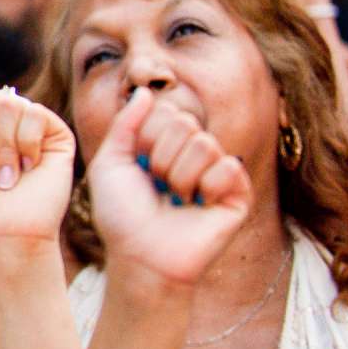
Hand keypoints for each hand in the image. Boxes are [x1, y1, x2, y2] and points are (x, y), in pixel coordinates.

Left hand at [85, 89, 253, 288]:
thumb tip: (145, 92)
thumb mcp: (110, 163)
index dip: (146, 137)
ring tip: (175, 199)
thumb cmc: (121, 214)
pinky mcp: (238, 195)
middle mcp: (193, 156)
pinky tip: (198, 206)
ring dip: (180, 175)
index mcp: (166, 145)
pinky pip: (228, 167)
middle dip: (161, 156)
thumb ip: (125, 124)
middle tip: (156, 185)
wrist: (140, 256)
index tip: (138, 165)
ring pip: (205, 143)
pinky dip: (206, 187)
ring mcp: (217, 174)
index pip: (166, 112)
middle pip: (186, 123)